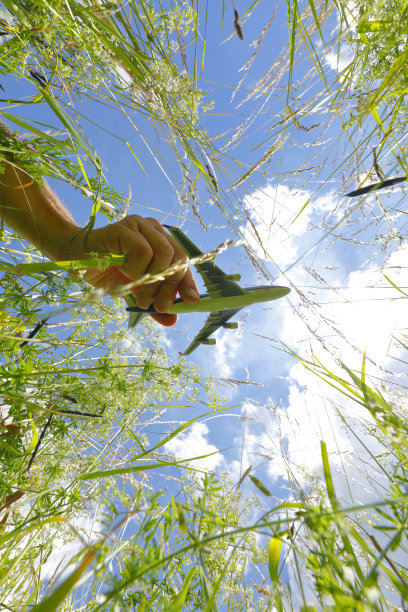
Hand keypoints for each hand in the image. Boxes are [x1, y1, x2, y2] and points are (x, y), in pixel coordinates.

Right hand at [70, 215, 199, 325]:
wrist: (72, 258)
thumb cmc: (105, 271)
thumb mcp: (134, 291)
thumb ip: (153, 302)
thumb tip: (172, 319)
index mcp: (160, 240)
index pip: (182, 260)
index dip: (188, 281)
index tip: (193, 301)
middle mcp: (153, 228)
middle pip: (176, 256)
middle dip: (171, 287)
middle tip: (160, 307)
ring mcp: (138, 225)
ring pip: (162, 253)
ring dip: (153, 282)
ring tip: (139, 296)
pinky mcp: (123, 228)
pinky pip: (142, 251)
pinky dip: (137, 269)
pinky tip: (125, 273)